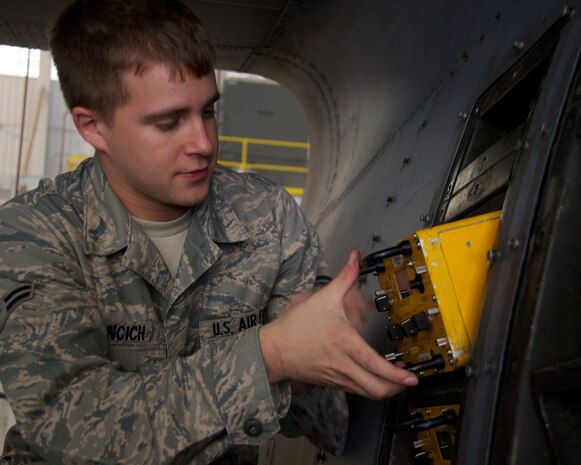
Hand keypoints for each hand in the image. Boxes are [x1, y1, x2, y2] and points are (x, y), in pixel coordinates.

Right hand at [259, 249, 417, 399]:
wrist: (274, 350)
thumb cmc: (297, 327)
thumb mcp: (323, 297)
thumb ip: (345, 277)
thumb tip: (355, 258)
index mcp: (344, 343)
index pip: (375, 366)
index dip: (396, 375)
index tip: (411, 377)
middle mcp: (343, 364)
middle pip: (376, 388)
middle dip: (396, 388)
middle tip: (408, 380)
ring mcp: (338, 377)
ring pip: (368, 393)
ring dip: (386, 389)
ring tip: (397, 380)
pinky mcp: (333, 382)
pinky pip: (357, 391)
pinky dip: (371, 387)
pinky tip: (375, 377)